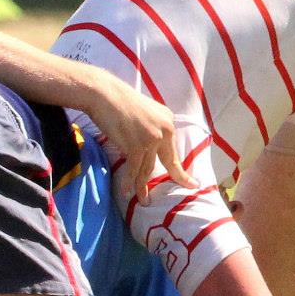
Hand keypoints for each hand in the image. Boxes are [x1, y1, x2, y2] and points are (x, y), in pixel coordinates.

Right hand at [79, 75, 196, 199]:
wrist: (103, 94)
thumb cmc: (118, 102)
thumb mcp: (144, 112)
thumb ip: (152, 127)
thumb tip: (150, 145)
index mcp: (168, 120)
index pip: (172, 148)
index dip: (179, 165)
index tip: (191, 177)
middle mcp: (164, 129)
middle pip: (169, 160)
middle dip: (179, 177)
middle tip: (189, 187)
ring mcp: (151, 138)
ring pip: (148, 168)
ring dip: (143, 186)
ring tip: (143, 200)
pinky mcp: (137, 146)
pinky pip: (134, 169)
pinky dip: (129, 182)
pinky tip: (126, 191)